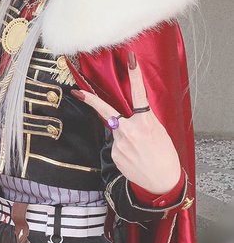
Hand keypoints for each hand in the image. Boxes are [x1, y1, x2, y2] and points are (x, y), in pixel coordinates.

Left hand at [72, 51, 181, 194]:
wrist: (162, 182)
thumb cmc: (165, 156)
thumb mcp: (160, 132)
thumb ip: (145, 121)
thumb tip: (134, 115)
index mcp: (146, 122)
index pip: (139, 95)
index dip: (135, 76)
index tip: (131, 60)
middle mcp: (130, 131)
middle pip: (107, 112)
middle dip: (91, 100)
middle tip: (78, 92)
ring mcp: (119, 144)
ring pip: (116, 131)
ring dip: (125, 136)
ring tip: (140, 150)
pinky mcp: (114, 155)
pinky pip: (116, 145)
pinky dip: (124, 148)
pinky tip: (134, 157)